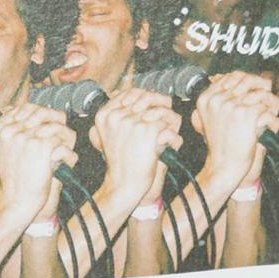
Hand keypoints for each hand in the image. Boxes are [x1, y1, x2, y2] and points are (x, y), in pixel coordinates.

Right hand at [0, 100, 75, 224]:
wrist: (17, 203)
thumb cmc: (15, 178)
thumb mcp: (3, 152)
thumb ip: (11, 129)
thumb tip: (26, 109)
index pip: (25, 108)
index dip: (42, 115)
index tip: (49, 126)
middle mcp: (9, 131)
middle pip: (43, 112)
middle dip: (56, 123)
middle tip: (62, 136)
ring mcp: (25, 138)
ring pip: (56, 126)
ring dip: (65, 139)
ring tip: (64, 152)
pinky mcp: (42, 147)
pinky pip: (64, 141)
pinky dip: (69, 155)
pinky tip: (65, 164)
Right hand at [89, 86, 179, 203]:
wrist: (124, 185)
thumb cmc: (121, 161)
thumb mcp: (111, 135)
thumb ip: (120, 114)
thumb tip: (139, 94)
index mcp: (105, 115)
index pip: (130, 92)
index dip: (145, 97)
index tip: (153, 106)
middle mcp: (117, 116)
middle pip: (147, 97)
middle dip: (160, 106)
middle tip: (166, 117)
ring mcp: (132, 122)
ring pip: (161, 110)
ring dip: (169, 121)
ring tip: (167, 133)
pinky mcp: (148, 130)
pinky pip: (169, 124)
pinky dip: (173, 137)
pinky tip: (168, 146)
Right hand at [192, 70, 278, 192]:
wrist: (224, 166)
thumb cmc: (222, 143)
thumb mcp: (213, 118)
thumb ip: (223, 97)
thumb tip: (242, 78)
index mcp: (207, 99)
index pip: (231, 76)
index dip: (247, 80)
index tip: (256, 87)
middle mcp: (218, 100)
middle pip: (247, 80)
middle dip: (261, 88)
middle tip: (268, 97)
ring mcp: (232, 106)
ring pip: (260, 94)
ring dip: (270, 105)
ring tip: (270, 115)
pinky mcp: (247, 114)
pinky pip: (267, 108)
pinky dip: (273, 119)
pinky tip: (271, 128)